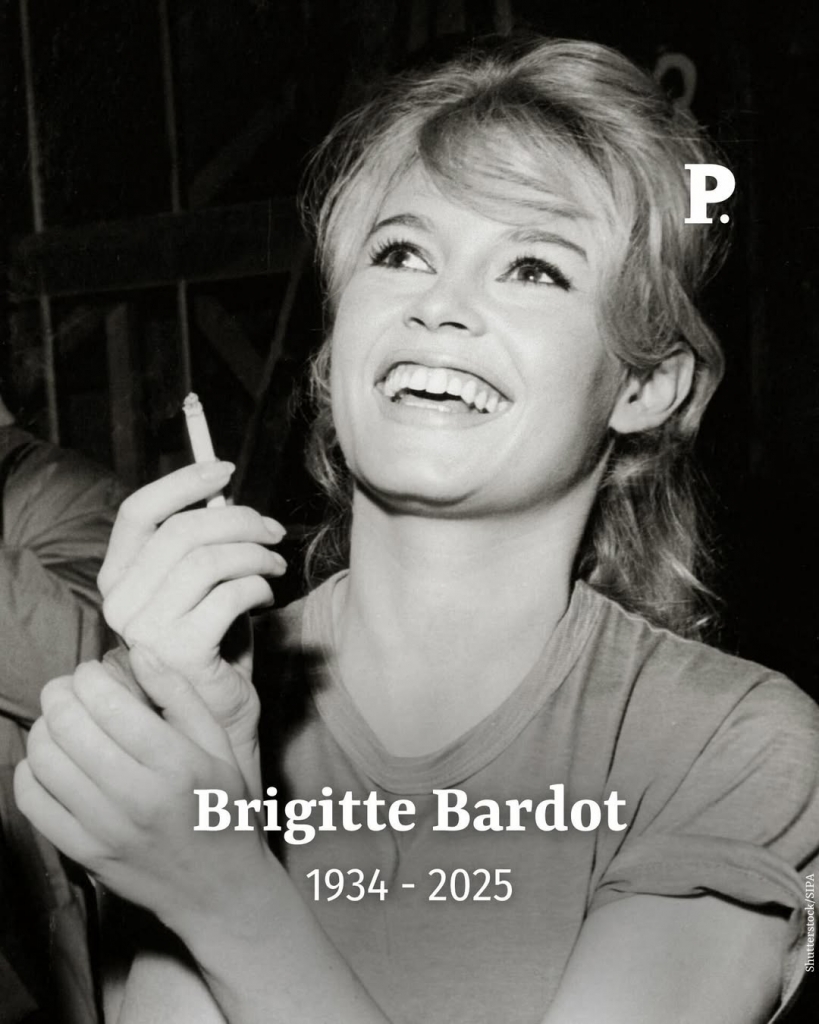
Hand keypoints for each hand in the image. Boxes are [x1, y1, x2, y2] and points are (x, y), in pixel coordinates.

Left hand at [14, 654, 272, 930]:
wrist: (220, 889)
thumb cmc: (222, 808)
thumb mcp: (219, 747)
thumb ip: (181, 696)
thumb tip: (139, 653)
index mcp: (177, 764)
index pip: (110, 704)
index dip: (88, 676)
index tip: (92, 671)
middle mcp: (138, 797)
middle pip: (70, 726)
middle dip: (60, 694)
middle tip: (69, 689)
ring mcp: (106, 829)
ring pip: (46, 760)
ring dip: (44, 728)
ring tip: (60, 721)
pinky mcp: (84, 854)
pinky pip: (34, 803)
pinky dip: (30, 771)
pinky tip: (50, 760)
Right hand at [97, 462, 285, 787]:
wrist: (217, 715)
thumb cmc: (214, 643)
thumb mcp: (201, 585)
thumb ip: (201, 543)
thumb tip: (225, 492)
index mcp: (118, 579)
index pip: (139, 512)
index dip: (183, 482)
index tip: (224, 469)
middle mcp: (121, 604)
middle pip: (183, 531)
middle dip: (239, 520)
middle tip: (273, 531)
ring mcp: (145, 630)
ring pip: (209, 560)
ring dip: (255, 554)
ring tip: (275, 564)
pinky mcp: (180, 652)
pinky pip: (229, 594)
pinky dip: (258, 586)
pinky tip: (266, 596)